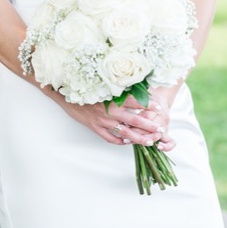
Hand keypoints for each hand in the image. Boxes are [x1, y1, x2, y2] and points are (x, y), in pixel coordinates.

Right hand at [56, 94, 171, 148]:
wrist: (66, 94)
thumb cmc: (86, 87)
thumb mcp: (103, 85)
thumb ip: (119, 87)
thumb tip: (136, 85)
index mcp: (113, 98)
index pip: (135, 101)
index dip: (149, 104)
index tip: (160, 107)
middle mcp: (109, 111)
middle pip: (134, 120)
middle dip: (149, 126)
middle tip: (160, 129)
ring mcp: (102, 121)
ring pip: (124, 132)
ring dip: (138, 138)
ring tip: (149, 141)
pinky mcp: (95, 128)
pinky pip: (109, 138)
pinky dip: (119, 141)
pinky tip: (127, 142)